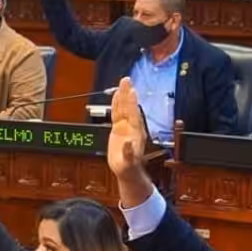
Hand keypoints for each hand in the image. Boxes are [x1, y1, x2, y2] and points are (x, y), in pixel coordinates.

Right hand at [107, 78, 151, 201]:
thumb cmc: (128, 167)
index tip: (131, 91)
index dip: (131, 102)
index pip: (133, 114)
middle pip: (128, 107)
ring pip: (123, 108)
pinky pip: (117, 113)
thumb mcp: (129, 162)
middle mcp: (131, 127)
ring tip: (122, 83)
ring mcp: (125, 126)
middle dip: (127, 93)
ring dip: (122, 96)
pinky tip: (116, 96)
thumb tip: (128, 143)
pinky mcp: (118, 128)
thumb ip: (129, 152)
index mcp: (135, 132)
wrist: (126, 170)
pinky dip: (116, 104)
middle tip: (126, 80)